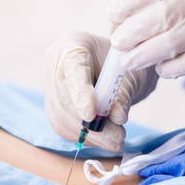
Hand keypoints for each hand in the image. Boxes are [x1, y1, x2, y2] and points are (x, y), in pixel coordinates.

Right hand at [44, 31, 157, 151]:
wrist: (119, 70)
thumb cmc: (127, 65)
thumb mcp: (132, 74)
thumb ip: (124, 94)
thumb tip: (117, 117)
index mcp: (73, 44)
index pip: (73, 69)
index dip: (79, 93)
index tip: (90, 115)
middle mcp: (56, 63)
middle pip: (64, 98)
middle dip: (89, 123)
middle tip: (117, 138)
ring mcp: (51, 86)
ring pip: (61, 117)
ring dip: (90, 135)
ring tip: (115, 140)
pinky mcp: (54, 107)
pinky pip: (63, 127)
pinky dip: (85, 137)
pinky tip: (104, 139)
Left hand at [107, 0, 184, 77]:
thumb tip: (131, 7)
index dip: (129, 4)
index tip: (113, 14)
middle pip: (159, 17)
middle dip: (131, 32)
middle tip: (118, 41)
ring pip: (169, 43)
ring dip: (142, 55)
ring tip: (128, 61)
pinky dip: (168, 68)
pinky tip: (161, 69)